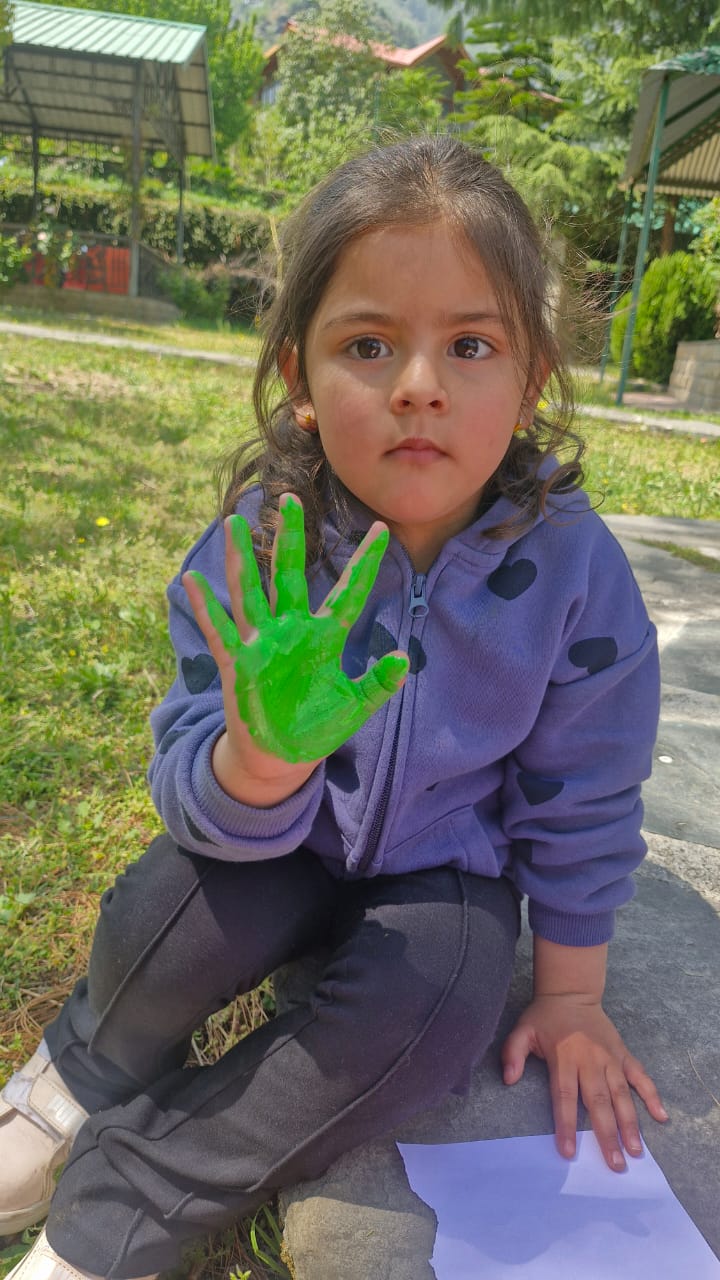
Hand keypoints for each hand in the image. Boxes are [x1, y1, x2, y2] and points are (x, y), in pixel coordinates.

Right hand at [184, 493, 408, 765]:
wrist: (281, 757)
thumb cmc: (316, 728)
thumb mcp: (354, 706)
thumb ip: (378, 683)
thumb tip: (403, 658)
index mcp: (324, 637)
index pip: (348, 592)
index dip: (364, 563)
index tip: (381, 529)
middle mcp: (291, 630)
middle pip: (289, 574)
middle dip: (290, 538)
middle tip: (290, 499)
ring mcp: (261, 644)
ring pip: (250, 591)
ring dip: (242, 559)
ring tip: (235, 522)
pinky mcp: (238, 664)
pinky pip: (220, 631)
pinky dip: (206, 608)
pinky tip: (194, 580)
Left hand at [501, 995, 667, 1171]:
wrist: (572, 992)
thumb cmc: (545, 1017)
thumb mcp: (522, 1030)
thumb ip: (512, 1053)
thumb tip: (507, 1080)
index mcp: (564, 1058)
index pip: (564, 1097)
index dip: (566, 1125)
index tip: (569, 1152)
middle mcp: (590, 1060)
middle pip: (599, 1102)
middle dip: (607, 1135)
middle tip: (615, 1165)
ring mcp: (610, 1058)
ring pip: (622, 1094)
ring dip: (630, 1123)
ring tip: (637, 1150)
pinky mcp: (623, 1054)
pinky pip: (640, 1076)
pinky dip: (652, 1095)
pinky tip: (661, 1116)